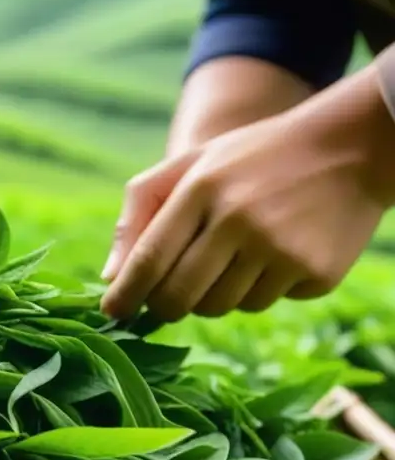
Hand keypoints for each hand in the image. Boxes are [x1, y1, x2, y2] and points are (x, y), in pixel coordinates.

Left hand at [100, 66, 394, 321]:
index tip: (111, 312)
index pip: (150, 258)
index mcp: (201, 189)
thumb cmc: (251, 158)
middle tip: (163, 300)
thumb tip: (110, 276)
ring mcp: (281, 249)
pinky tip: (270, 255)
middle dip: (162, 306)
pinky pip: (264, 303)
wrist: (349, 148)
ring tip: (227, 260)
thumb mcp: (191, 163)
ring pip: (221, 306)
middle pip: (180, 296)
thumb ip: (141, 211)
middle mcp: (239, 220)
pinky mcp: (316, 271)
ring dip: (211, 295)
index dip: (125, 294)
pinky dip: (255, 290)